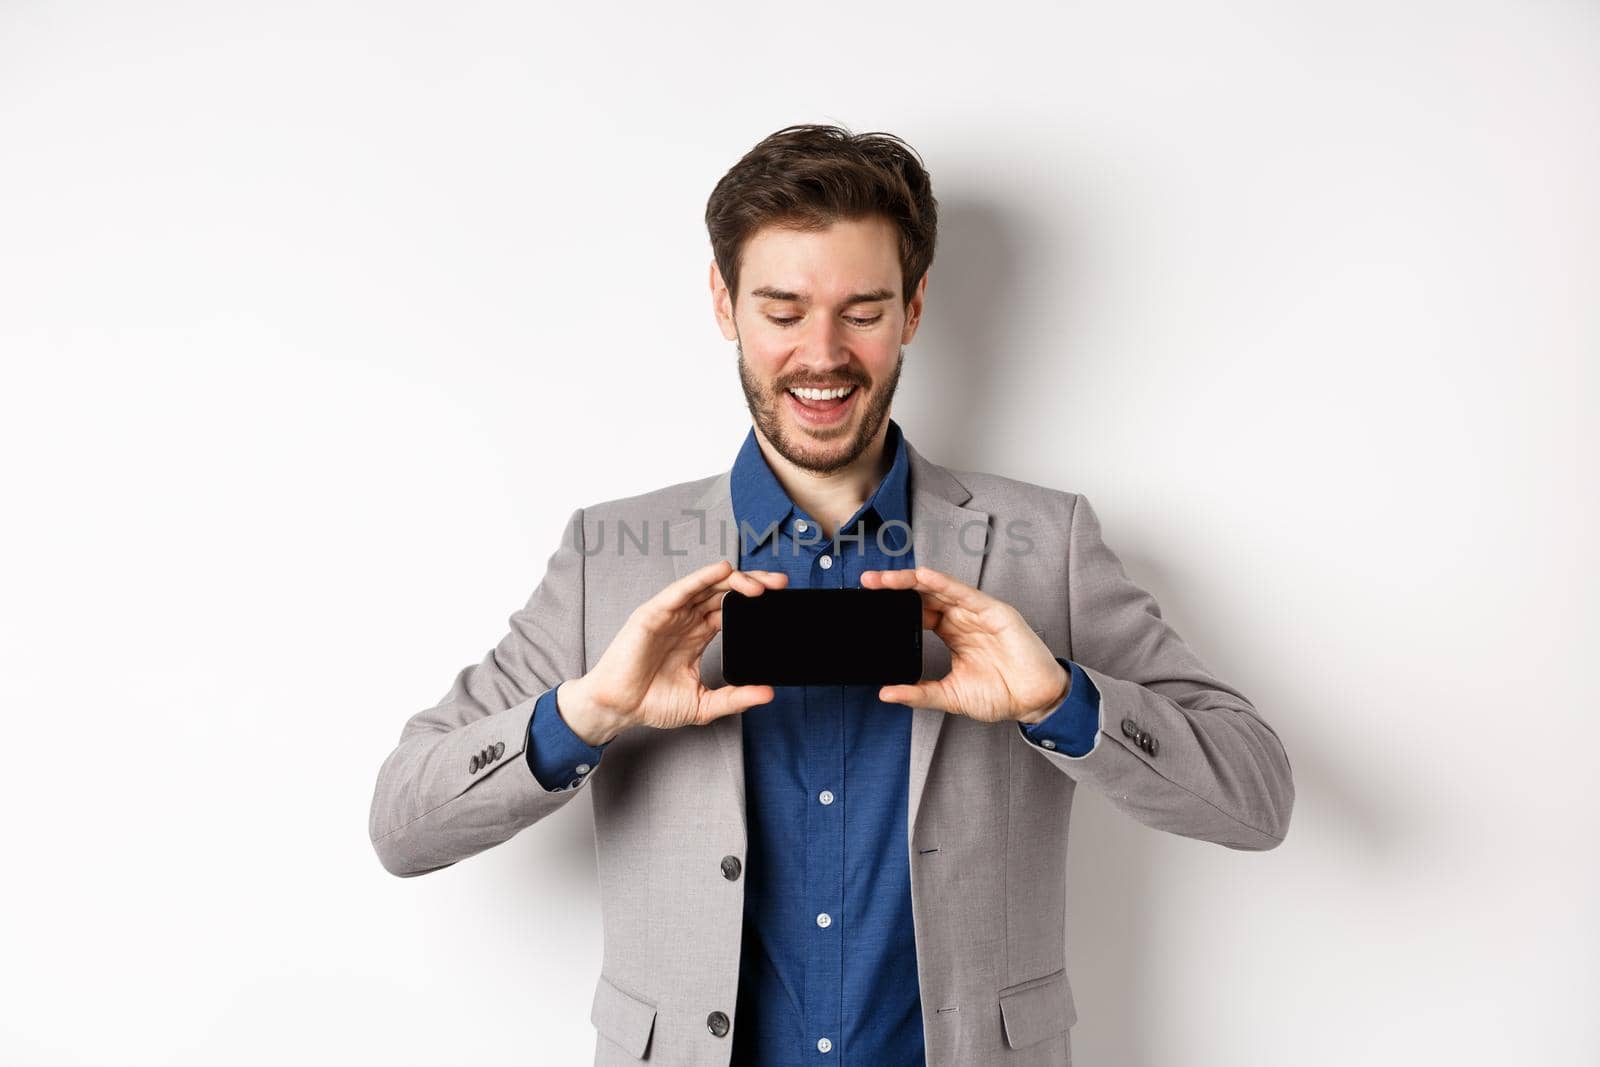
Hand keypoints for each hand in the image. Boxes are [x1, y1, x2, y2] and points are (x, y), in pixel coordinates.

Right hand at [561, 560, 786, 742]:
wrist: (618, 708)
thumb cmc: (652, 702)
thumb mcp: (704, 704)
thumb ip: (735, 698)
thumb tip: (768, 694)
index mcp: (698, 635)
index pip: (732, 609)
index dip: (755, 603)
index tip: (781, 602)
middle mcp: (686, 620)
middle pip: (725, 592)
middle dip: (754, 585)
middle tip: (780, 585)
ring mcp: (671, 614)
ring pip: (707, 586)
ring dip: (735, 580)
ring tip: (760, 584)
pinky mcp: (654, 613)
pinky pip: (681, 590)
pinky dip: (701, 577)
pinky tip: (722, 571)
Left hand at [858, 565, 1069, 724]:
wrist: (1035, 702)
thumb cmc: (1001, 695)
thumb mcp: (950, 696)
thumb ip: (919, 693)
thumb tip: (886, 693)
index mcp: (952, 633)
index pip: (918, 611)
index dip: (895, 606)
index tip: (868, 603)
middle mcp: (962, 618)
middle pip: (924, 595)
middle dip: (895, 588)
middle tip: (867, 583)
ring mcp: (977, 613)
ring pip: (940, 589)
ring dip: (912, 581)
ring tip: (886, 579)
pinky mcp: (995, 612)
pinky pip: (965, 594)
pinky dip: (944, 584)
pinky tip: (924, 577)